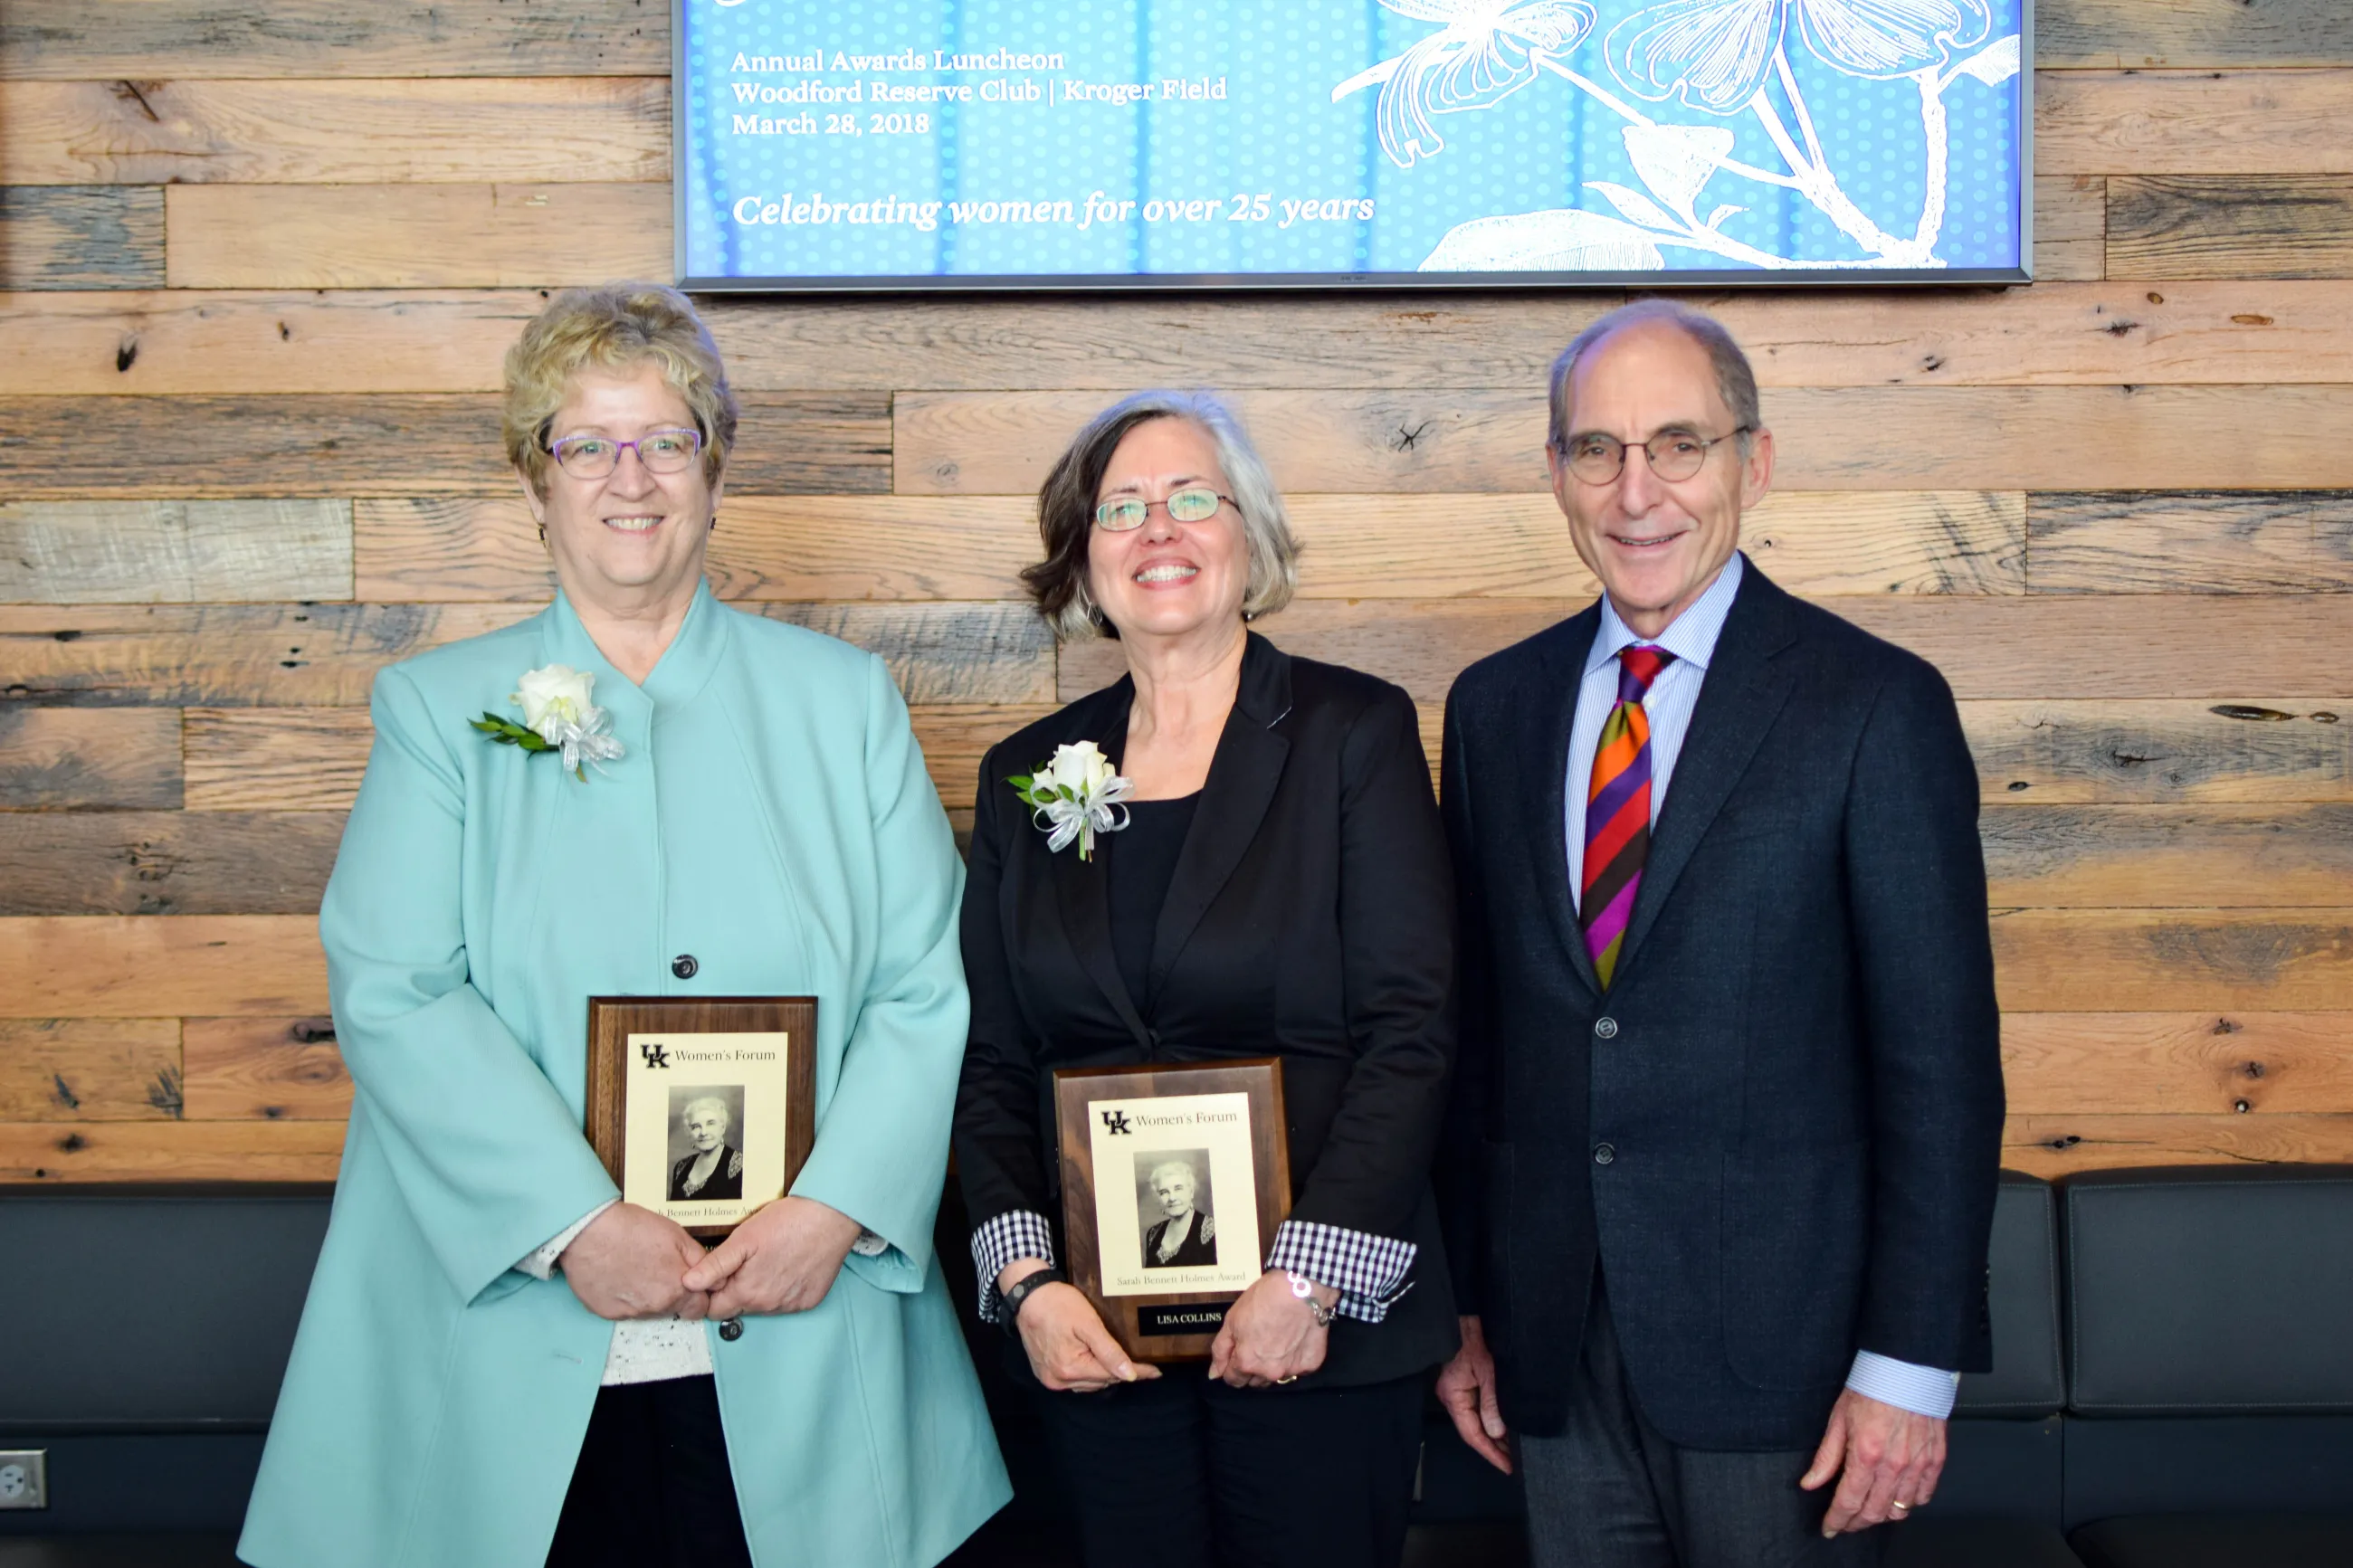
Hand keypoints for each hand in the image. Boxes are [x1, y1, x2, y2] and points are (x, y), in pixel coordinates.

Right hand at [558, 1203, 710, 1321]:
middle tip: (659, 1271)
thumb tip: (715, 1278)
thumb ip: (699, 1261)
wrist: (589, 1232)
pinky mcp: (608, 1313)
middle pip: (673, 1309)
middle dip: (673, 1295)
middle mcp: (655, 1307)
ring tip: (636, 1269)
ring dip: (648, 1295)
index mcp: (677, 1290)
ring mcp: (629, 1313)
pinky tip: (619, 1276)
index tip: (691, 1285)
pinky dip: (625, 1297)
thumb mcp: (677, 1236)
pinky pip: (624, 1309)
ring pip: (648, 1310)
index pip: (699, 1308)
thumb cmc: (632, 1229)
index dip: (698, 1295)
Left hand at [683, 1196, 862, 1318]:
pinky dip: (783, 1288)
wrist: (829, 1217)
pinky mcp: (810, 1300)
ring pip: (763, 1306)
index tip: (720, 1275)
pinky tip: (788, 1266)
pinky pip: (787, 1302)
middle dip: (737, 1290)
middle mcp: (769, 1306)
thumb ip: (714, 1265)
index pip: (716, 1311)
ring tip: (770, 1260)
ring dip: (760, 1290)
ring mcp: (791, 1305)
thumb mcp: (743, 1238)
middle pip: (740, 1308)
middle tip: (747, 1261)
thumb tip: (688, 1284)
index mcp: (747, 1292)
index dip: (713, 1292)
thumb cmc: (787, 1222)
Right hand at [1002, 1259, 1160, 1392]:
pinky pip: (1074, 1380)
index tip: (1156, 1372)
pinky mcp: (1045, 1373)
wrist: (1028, 1297)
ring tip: (1118, 1361)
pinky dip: (1087, 1372)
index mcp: (1071, 1369)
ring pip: (1088, 1383)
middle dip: (1119, 1371)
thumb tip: (1129, 1375)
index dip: (1137, 1372)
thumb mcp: (1088, 1324)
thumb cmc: (1058, 1304)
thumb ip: (1109, 1351)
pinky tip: (1095, 1361)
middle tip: (1139, 1361)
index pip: (1113, 1375)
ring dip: (1103, 1372)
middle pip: (1101, 1381)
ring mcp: (1050, 1379)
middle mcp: (1059, 1380)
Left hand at [1208, 1271, 1333, 1387]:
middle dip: (1253, 1367)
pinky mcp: (1311, 1365)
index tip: (1238, 1353)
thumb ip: (1221, 1350)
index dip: (1232, 1368)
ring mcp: (1292, 1370)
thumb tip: (1215, 1374)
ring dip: (1273, 1366)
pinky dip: (1294, 1359)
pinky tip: (1295, 1340)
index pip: (1233, 1380)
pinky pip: (1298, 1369)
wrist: (1300, 1289)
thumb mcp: (1232, 1320)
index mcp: (1247, 1363)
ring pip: (1277, 1377)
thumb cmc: (1264, 1300)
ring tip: (1277, 1341)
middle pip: (1255, 1381)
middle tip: (1259, 1343)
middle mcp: (1269, 1373)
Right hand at [1436, 1315, 1511, 1474]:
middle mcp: (1451, 1397)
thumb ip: (1492, 1404)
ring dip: (1491, 1435)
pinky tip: (1502, 1427)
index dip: (1490, 1452)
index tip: (1507, 1466)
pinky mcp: (1462, 1385)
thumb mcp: (1488, 1373)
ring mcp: (1455, 1392)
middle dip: (1492, 1447)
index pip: (1471, 1434)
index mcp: (1453, 1396)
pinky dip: (1488, 1420)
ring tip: (1511, 1449)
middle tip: (1512, 1461)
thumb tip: (1496, 1433)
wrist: (1464, 1317)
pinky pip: (1475, 1410)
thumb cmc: (1473, 1340)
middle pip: (1472, 1431)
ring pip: (1474, 1422)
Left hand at [1801, 1388, 1946, 1533]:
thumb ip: (1826, 1457)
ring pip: (1900, 1510)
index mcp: (1866, 1455)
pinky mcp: (1936, 1461)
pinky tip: (1897, 1499)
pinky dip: (1910, 1503)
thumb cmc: (1871, 1388)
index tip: (1830, 1527)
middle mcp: (1894, 1465)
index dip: (1837, 1520)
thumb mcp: (1838, 1419)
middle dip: (1856, 1523)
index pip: (1849, 1502)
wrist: (1906, 1368)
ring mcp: (1918, 1465)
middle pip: (1874, 1513)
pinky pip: (1923, 1496)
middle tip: (1846, 1523)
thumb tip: (1810, 1482)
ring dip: (1882, 1516)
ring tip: (1868, 1512)